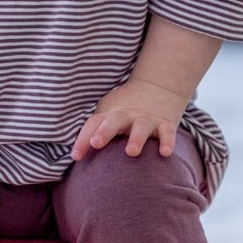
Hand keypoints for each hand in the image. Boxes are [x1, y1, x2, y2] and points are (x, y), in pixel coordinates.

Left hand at [70, 80, 188, 161]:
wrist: (158, 85)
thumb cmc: (126, 108)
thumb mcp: (109, 113)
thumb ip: (96, 130)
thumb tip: (76, 156)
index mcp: (110, 114)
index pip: (93, 124)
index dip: (82, 140)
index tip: (75, 156)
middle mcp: (127, 115)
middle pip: (114, 121)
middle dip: (104, 132)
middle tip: (96, 143)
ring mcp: (146, 118)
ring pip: (141, 127)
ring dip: (136, 138)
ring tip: (131, 152)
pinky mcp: (165, 123)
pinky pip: (167, 133)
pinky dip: (167, 142)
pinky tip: (165, 153)